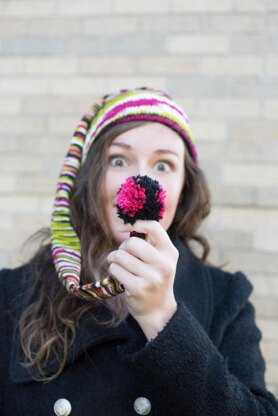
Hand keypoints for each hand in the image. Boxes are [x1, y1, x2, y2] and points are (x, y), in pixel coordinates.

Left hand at [106, 220, 178, 339]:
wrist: (159, 311)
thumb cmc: (155, 279)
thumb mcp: (161, 260)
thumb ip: (150, 242)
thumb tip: (127, 224)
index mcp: (170, 252)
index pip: (153, 226)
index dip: (134, 223)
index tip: (122, 227)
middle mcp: (163, 264)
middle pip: (131, 243)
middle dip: (122, 248)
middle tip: (124, 256)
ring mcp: (151, 277)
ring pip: (119, 256)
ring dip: (115, 260)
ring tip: (121, 267)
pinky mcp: (138, 288)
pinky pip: (115, 269)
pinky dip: (114, 271)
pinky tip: (121, 278)